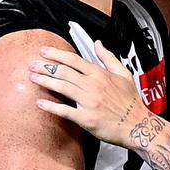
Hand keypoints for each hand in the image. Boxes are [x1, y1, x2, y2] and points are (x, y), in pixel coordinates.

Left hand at [30, 40, 146, 146]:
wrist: (138, 125)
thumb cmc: (131, 102)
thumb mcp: (124, 74)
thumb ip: (108, 58)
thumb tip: (98, 43)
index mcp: (100, 74)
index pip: (74, 60)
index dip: (56, 54)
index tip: (44, 51)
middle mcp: (93, 85)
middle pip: (64, 72)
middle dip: (45, 66)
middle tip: (32, 64)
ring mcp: (89, 102)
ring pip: (62, 87)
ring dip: (45, 81)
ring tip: (32, 77)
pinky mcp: (86, 118)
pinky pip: (65, 111)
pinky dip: (51, 106)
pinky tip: (40, 103)